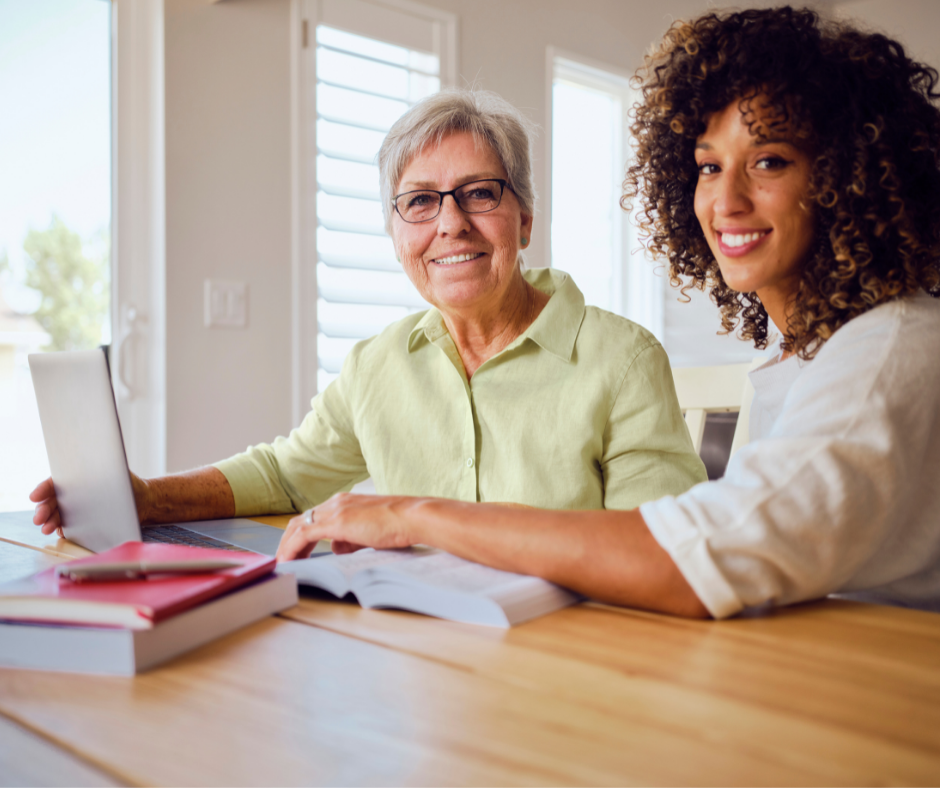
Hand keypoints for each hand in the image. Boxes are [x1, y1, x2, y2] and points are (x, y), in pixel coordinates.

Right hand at [30, 473, 150, 534]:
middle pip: (52, 501)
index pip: (55, 483)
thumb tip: (92, 475)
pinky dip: (64, 530)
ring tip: (46, 529)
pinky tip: (61, 533)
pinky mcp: (83, 523)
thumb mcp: (117, 474)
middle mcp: (74, 494)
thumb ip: (102, 473)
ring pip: (58, 515)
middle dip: (43, 510)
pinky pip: (70, 527)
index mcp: (77, 479)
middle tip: (38, 519)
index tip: (34, 497)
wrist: (144, 501)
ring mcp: (77, 509)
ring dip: (50, 522)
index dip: (43, 489)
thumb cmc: (129, 484)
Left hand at [275, 492, 423, 561]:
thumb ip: (350, 539)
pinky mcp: (336, 522)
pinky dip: (291, 548)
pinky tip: (287, 561)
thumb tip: (335, 548)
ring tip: (282, 563)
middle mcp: (336, 502)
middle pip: (301, 520)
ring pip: (298, 526)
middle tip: (283, 559)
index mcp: (345, 502)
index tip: (297, 552)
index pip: (314, 517)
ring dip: (286, 546)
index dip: (301, 535)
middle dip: (288, 541)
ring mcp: (335, 510)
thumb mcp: (369, 532)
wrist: (412, 517)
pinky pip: (303, 536)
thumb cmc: (399, 525)